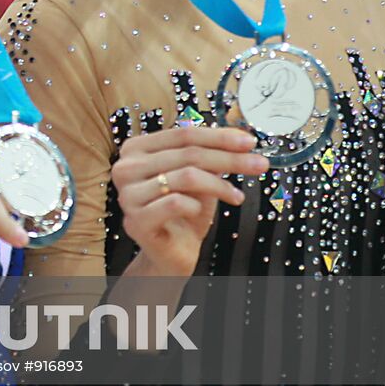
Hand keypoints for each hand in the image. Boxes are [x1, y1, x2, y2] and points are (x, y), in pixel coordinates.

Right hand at [112, 126, 265, 276]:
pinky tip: (201, 212)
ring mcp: (128, 194)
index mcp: (136, 149)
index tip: (248, 142)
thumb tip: (240, 137)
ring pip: (186, 176)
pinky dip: (196, 206)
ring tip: (236, 196)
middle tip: (258, 164)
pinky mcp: (137, 220)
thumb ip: (208, 154)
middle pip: (188, 153)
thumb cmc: (183, 212)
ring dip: (220, 185)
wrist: (171, 251)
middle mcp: (126, 167)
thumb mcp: (197, 175)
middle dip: (229, 159)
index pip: (183, 134)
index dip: (219, 136)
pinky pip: (176, 203)